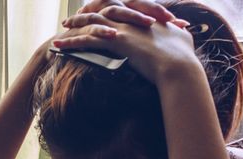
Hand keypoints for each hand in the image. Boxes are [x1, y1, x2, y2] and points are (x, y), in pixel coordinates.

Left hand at [52, 0, 199, 83]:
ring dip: (75, 26)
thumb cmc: (184, 56)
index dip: (108, 9)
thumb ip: (178, 31)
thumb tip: (183, 30)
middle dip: (87, 13)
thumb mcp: (183, 38)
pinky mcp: (114, 41)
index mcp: (144, 17)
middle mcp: (131, 19)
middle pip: (103, 10)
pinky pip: (86, 40)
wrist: (179, 67)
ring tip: (62, 30)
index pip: (122, 7)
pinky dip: (71, 43)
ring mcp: (122, 28)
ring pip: (91, 23)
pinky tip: (59, 48)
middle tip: (74, 18)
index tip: (99, 12)